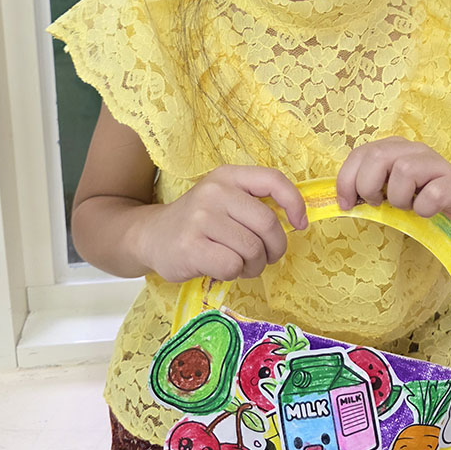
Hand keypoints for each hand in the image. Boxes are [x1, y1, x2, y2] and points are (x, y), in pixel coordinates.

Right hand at [140, 166, 307, 282]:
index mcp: (228, 176)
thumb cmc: (199, 222)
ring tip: (240, 264)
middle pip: (267, 223)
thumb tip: (297, 219)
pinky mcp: (191, 246)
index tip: (299, 224)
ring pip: (252, 249)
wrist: (151, 236)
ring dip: (254, 265)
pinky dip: (233, 273)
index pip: (273, 180)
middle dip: (275, 248)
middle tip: (265, 258)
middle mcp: (215, 192)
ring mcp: (201, 218)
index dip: (294, 203)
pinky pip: (232, 265)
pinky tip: (220, 268)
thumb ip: (255, 203)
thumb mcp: (225, 199)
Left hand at [336, 137, 450, 232]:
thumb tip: (342, 201)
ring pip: (404, 170)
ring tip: (406, 208)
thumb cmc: (416, 203)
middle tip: (377, 204)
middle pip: (378, 156)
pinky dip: (423, 209)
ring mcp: (437, 164)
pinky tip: (426, 213)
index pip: (360, 153)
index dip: (346, 180)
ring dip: (398, 198)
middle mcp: (414, 150)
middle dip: (369, 186)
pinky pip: (432, 194)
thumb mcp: (386, 194)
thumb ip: (366, 188)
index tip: (346, 204)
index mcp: (393, 149)